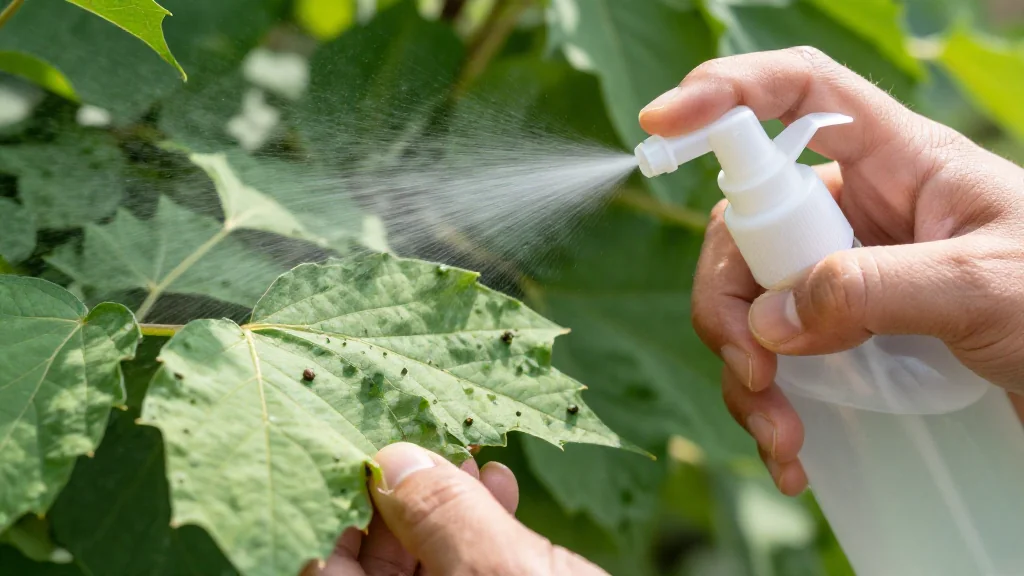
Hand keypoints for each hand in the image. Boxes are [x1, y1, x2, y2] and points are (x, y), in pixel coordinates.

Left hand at [304, 443, 606, 574]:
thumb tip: (395, 462)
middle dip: (400, 501)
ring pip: (427, 565)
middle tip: (425, 445)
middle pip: (377, 567)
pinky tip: (500, 489)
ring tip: (473, 458)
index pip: (328, 573)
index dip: (342, 511)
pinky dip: (481, 527)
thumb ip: (445, 522)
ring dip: (444, 506)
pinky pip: (470, 572)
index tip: (366, 455)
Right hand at [640, 46, 1023, 494]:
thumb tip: (771, 320)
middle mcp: (857, 212)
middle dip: (727, 302)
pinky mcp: (839, 333)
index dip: (726, 92)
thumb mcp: (987, 287)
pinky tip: (793, 453)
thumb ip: (878, 288)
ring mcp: (841, 274)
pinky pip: (770, 357)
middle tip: (753, 369)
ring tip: (784, 437)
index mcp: (899, 163)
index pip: (799, 95)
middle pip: (743, 225)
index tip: (662, 123)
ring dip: (743, 372)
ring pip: (744, 302)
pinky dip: (765, 406)